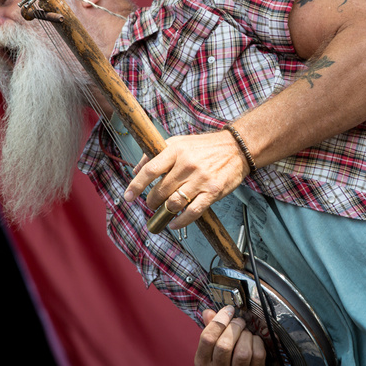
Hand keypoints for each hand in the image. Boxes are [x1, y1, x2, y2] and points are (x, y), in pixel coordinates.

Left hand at [124, 130, 248, 228]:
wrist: (237, 148)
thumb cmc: (205, 146)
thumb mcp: (179, 142)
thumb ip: (156, 154)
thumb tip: (136, 169)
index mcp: (176, 150)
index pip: (150, 169)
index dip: (136, 185)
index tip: (128, 197)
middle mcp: (187, 164)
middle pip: (161, 190)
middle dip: (152, 201)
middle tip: (151, 204)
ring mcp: (201, 179)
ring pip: (174, 203)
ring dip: (164, 211)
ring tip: (162, 211)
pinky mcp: (213, 191)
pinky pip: (192, 212)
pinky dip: (180, 221)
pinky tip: (174, 223)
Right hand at [195, 306, 266, 365]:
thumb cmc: (221, 361)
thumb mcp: (210, 350)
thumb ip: (210, 331)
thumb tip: (208, 312)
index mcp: (203, 362)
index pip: (207, 338)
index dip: (219, 320)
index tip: (228, 310)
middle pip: (224, 345)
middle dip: (234, 327)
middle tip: (239, 321)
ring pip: (242, 352)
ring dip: (246, 336)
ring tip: (245, 333)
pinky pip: (257, 356)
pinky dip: (257, 343)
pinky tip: (253, 341)